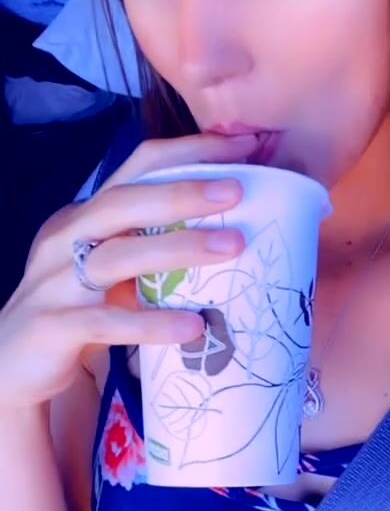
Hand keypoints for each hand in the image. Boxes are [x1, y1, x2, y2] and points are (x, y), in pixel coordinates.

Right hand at [0, 132, 256, 409]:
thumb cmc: (77, 310)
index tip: (245, 145)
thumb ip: (154, 244)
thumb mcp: (112, 268)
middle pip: (124, 201)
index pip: (138, 167)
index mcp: (85, 215)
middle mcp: (66, 238)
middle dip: (183, 191)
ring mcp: (55, 282)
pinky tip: (192, 327)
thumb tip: (235, 227)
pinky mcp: (55, 327)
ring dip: (177, 248)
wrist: (14, 365)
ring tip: (231, 247)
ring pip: (118, 256)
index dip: (190, 152)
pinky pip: (107, 322)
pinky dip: (151, 323)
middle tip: (238, 189)